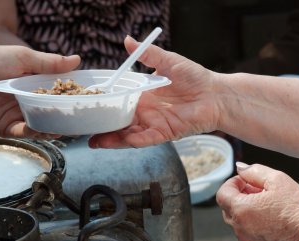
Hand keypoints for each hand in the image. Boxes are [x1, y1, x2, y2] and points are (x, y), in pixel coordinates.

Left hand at [0, 45, 79, 137]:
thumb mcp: (23, 57)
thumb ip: (50, 62)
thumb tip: (77, 60)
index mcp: (37, 84)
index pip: (61, 92)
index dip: (74, 96)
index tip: (89, 99)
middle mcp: (32, 101)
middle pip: (56, 111)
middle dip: (70, 115)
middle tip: (85, 118)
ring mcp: (22, 115)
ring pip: (45, 124)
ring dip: (58, 126)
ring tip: (70, 126)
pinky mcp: (10, 127)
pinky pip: (28, 132)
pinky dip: (39, 132)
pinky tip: (49, 129)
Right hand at [89, 36, 220, 147]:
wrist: (215, 94)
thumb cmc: (195, 77)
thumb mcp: (168, 61)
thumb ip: (148, 54)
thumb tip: (127, 40)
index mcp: (143, 95)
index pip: (118, 101)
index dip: (103, 104)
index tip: (87, 104)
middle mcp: (145, 111)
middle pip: (118, 121)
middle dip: (102, 126)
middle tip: (82, 128)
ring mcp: (153, 124)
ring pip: (128, 134)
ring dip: (111, 138)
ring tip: (93, 140)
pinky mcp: (164, 133)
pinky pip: (145, 139)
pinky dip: (131, 141)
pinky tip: (117, 141)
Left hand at [216, 163, 298, 240]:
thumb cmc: (298, 208)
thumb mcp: (277, 180)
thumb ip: (253, 171)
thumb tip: (239, 167)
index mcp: (241, 209)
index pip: (222, 193)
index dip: (232, 183)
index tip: (244, 181)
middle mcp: (240, 228)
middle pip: (228, 207)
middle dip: (239, 196)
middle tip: (257, 191)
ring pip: (237, 221)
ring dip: (246, 210)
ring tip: (267, 206)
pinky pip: (247, 234)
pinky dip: (253, 225)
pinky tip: (270, 220)